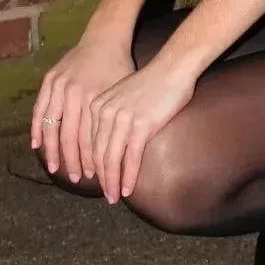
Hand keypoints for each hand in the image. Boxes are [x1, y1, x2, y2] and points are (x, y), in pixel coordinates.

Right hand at [31, 35, 134, 182]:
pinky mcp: (50, 79)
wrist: (105, 38)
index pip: (91, 138)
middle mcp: (76, 94)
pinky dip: (37, 128)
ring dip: (53, 151)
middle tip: (77, 179)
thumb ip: (120, 119)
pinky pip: (40, 109)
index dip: (92, 159)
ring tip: (55, 168)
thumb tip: (125, 153)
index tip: (95, 176)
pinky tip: (37, 145)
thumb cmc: (121, 67)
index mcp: (96, 98)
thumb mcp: (124, 92)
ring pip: (53, 126)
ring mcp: (60, 86)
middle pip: (71, 136)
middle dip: (73, 161)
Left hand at [89, 58, 196, 203]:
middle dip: (102, 178)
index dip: (93, 164)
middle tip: (106, 195)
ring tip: (114, 197)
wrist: (173, 68)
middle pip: (98, 153)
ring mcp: (123, 119)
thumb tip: (112, 140)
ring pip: (112, 159)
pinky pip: (131, 158)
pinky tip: (128, 188)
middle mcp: (105, 113)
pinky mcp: (141, 125)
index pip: (90, 142)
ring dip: (112, 182)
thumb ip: (114, 116)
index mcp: (98, 105)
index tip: (95, 180)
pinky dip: (128, 176)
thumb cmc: (153, 82)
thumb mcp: (124, 96)